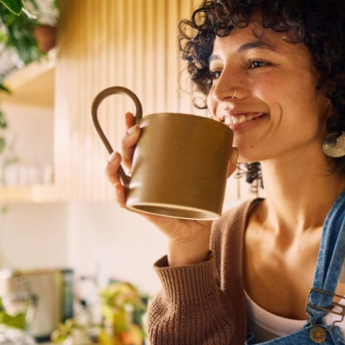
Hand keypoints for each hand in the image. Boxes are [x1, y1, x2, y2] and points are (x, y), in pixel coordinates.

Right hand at [104, 112, 238, 264]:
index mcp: (152, 166)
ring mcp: (139, 194)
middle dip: (125, 141)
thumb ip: (221, 167)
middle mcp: (141, 178)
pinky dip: (119, 196)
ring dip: (111, 166)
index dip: (130, 128)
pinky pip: (125, 203)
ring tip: (118, 156)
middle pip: (125, 156)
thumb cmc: (197, 202)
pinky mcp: (143, 210)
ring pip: (116, 177)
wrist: (195, 230)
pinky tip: (120, 188)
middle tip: (135, 132)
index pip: (136, 144)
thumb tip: (234, 151)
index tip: (131, 114)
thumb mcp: (210, 182)